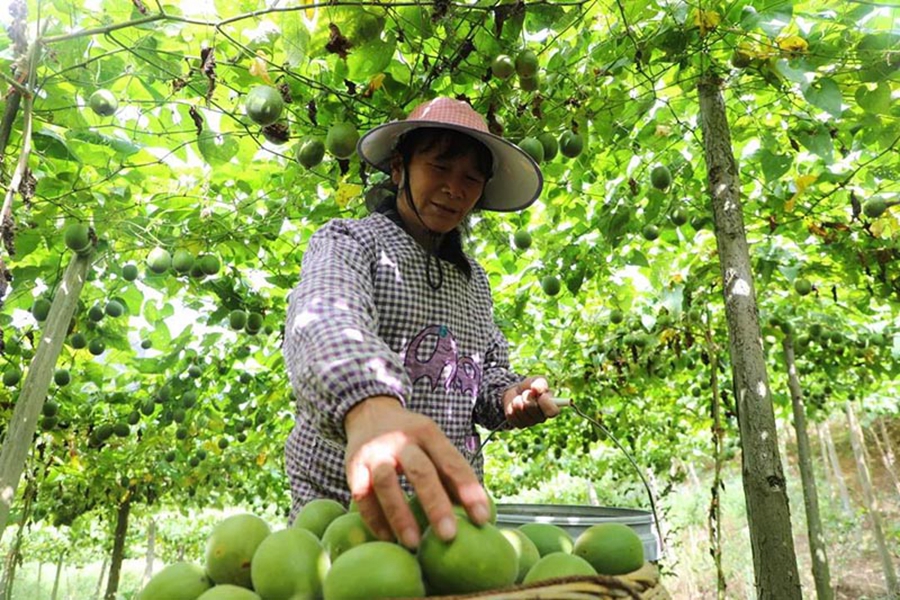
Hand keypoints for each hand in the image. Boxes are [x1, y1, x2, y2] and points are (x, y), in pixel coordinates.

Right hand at [343, 396, 490, 549]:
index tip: (482, 518)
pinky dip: (375, 519)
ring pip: (386, 483)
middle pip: (420, 471)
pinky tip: (389, 538)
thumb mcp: (431, 442)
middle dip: (436, 504)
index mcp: (427, 432)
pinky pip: (362, 496)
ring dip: (400, 516)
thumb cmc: (410, 437)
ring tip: (414, 544)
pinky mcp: (352, 466)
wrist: (369, 413)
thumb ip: (449, 472)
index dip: (468, 490)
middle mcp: (400, 439)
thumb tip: (476, 512)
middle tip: (449, 536)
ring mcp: (374, 452)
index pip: (451, 461)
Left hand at [503, 376, 559, 427]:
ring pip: (521, 412)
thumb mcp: (537, 380)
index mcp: (551, 406)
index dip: (546, 403)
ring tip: (519, 397)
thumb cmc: (531, 386)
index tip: (540, 395)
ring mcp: (531, 423)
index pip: (553, 411)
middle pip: (534, 410)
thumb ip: (540, 383)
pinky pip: (512, 416)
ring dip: (518, 401)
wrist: (516, 392)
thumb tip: (537, 389)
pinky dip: (511, 407)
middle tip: (526, 392)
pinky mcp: (519, 424)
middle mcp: (542, 417)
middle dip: (527, 398)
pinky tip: (514, 405)